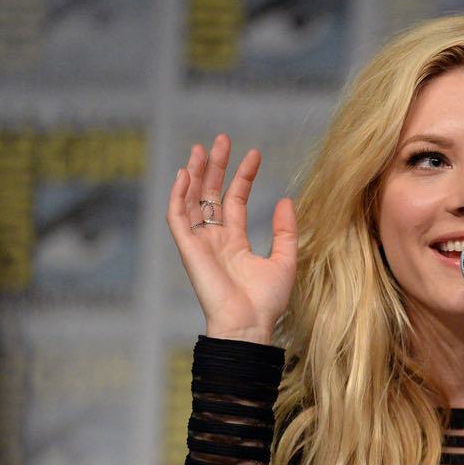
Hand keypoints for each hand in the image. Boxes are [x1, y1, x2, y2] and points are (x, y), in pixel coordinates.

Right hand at [166, 133, 296, 344]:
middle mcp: (215, 240)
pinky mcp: (189, 251)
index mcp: (235, 242)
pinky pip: (177, 219)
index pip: (235, 200)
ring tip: (201, 148)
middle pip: (210, 195)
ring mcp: (200, 244)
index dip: (242, 176)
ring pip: (192, 201)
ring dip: (195, 174)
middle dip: (214, 167)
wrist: (250, 325)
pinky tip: (185, 174)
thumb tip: (285, 199)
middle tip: (221, 139)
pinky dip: (178, 197)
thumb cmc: (266, 302)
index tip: (254, 153)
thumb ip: (285, 231)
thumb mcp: (285, 260)